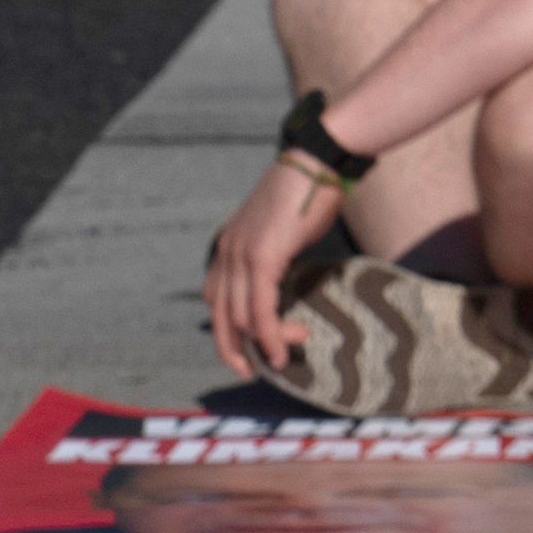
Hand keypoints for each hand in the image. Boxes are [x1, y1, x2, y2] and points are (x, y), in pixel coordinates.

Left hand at [204, 158, 347, 385]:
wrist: (317, 162)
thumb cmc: (307, 193)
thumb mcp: (280, 231)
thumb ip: (272, 256)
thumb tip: (283, 280)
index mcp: (228, 245)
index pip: (215, 296)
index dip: (225, 327)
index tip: (243, 346)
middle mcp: (227, 252)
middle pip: (219, 315)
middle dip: (231, 349)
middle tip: (250, 370)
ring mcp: (241, 256)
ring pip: (240, 318)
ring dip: (264, 343)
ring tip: (284, 355)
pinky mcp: (262, 259)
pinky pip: (260, 311)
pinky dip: (270, 336)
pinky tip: (282, 350)